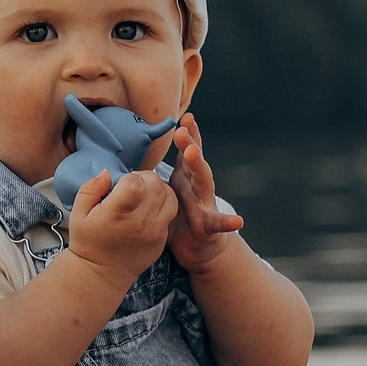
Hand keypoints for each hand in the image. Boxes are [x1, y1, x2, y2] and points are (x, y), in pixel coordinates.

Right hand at [65, 165, 176, 282]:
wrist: (101, 273)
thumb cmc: (88, 241)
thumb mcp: (78, 213)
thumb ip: (90, 188)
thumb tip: (107, 173)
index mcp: (117, 214)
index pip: (135, 183)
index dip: (129, 177)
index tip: (121, 183)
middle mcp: (139, 223)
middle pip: (156, 186)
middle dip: (146, 178)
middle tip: (134, 185)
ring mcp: (154, 232)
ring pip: (170, 197)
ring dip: (160, 188)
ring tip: (146, 192)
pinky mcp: (161, 239)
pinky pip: (171, 213)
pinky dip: (163, 204)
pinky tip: (150, 206)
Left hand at [165, 114, 246, 273]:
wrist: (198, 247)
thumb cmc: (178, 218)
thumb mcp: (164, 194)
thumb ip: (153, 179)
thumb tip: (128, 162)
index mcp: (186, 178)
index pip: (186, 153)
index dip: (187, 135)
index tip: (184, 117)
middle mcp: (198, 187)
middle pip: (195, 162)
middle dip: (190, 144)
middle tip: (181, 130)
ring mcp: (205, 204)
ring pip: (205, 184)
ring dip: (199, 168)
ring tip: (192, 153)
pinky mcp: (210, 226)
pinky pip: (219, 224)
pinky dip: (228, 222)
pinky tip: (238, 221)